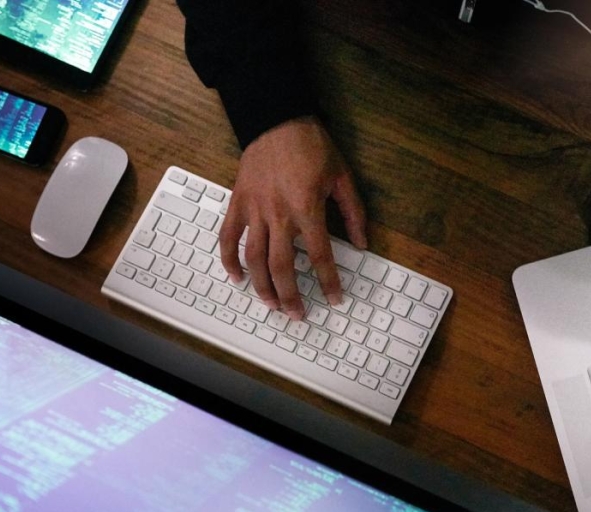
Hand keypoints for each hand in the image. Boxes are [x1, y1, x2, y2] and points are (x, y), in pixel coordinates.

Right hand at [219, 116, 367, 320]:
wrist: (276, 118)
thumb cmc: (312, 145)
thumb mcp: (342, 176)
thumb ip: (353, 213)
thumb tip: (362, 243)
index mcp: (306, 208)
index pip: (320, 256)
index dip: (329, 281)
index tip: (335, 298)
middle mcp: (278, 214)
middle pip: (282, 266)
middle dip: (290, 296)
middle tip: (298, 315)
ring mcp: (254, 209)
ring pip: (253, 258)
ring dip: (261, 286)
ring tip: (271, 305)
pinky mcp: (238, 202)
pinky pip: (228, 237)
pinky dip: (229, 260)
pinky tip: (237, 277)